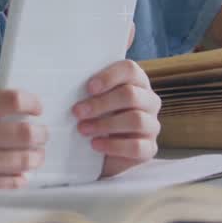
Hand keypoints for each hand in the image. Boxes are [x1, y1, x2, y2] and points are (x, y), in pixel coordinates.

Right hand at [0, 69, 46, 189]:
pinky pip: (14, 182)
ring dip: (37, 155)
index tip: (35, 107)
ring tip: (35, 152)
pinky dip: (23, 176)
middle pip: (27, 132)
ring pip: (25, 159)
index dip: (32, 101)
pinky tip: (21, 171)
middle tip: (40, 132)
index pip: (13, 100)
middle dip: (41, 132)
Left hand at [72, 59, 161, 177]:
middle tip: (77, 112)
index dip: (109, 76)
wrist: (100, 153)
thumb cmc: (95, 116)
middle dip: (101, 103)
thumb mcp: (91, 98)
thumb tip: (69, 72)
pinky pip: (136, 146)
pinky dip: (113, 146)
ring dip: (105, 124)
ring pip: (136, 120)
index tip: (89, 88)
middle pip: (131, 95)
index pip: (130, 69)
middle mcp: (149, 101)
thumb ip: (89, 86)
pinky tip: (95, 144)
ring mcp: (152, 125)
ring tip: (83, 129)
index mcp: (136, 82)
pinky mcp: (149, 148)